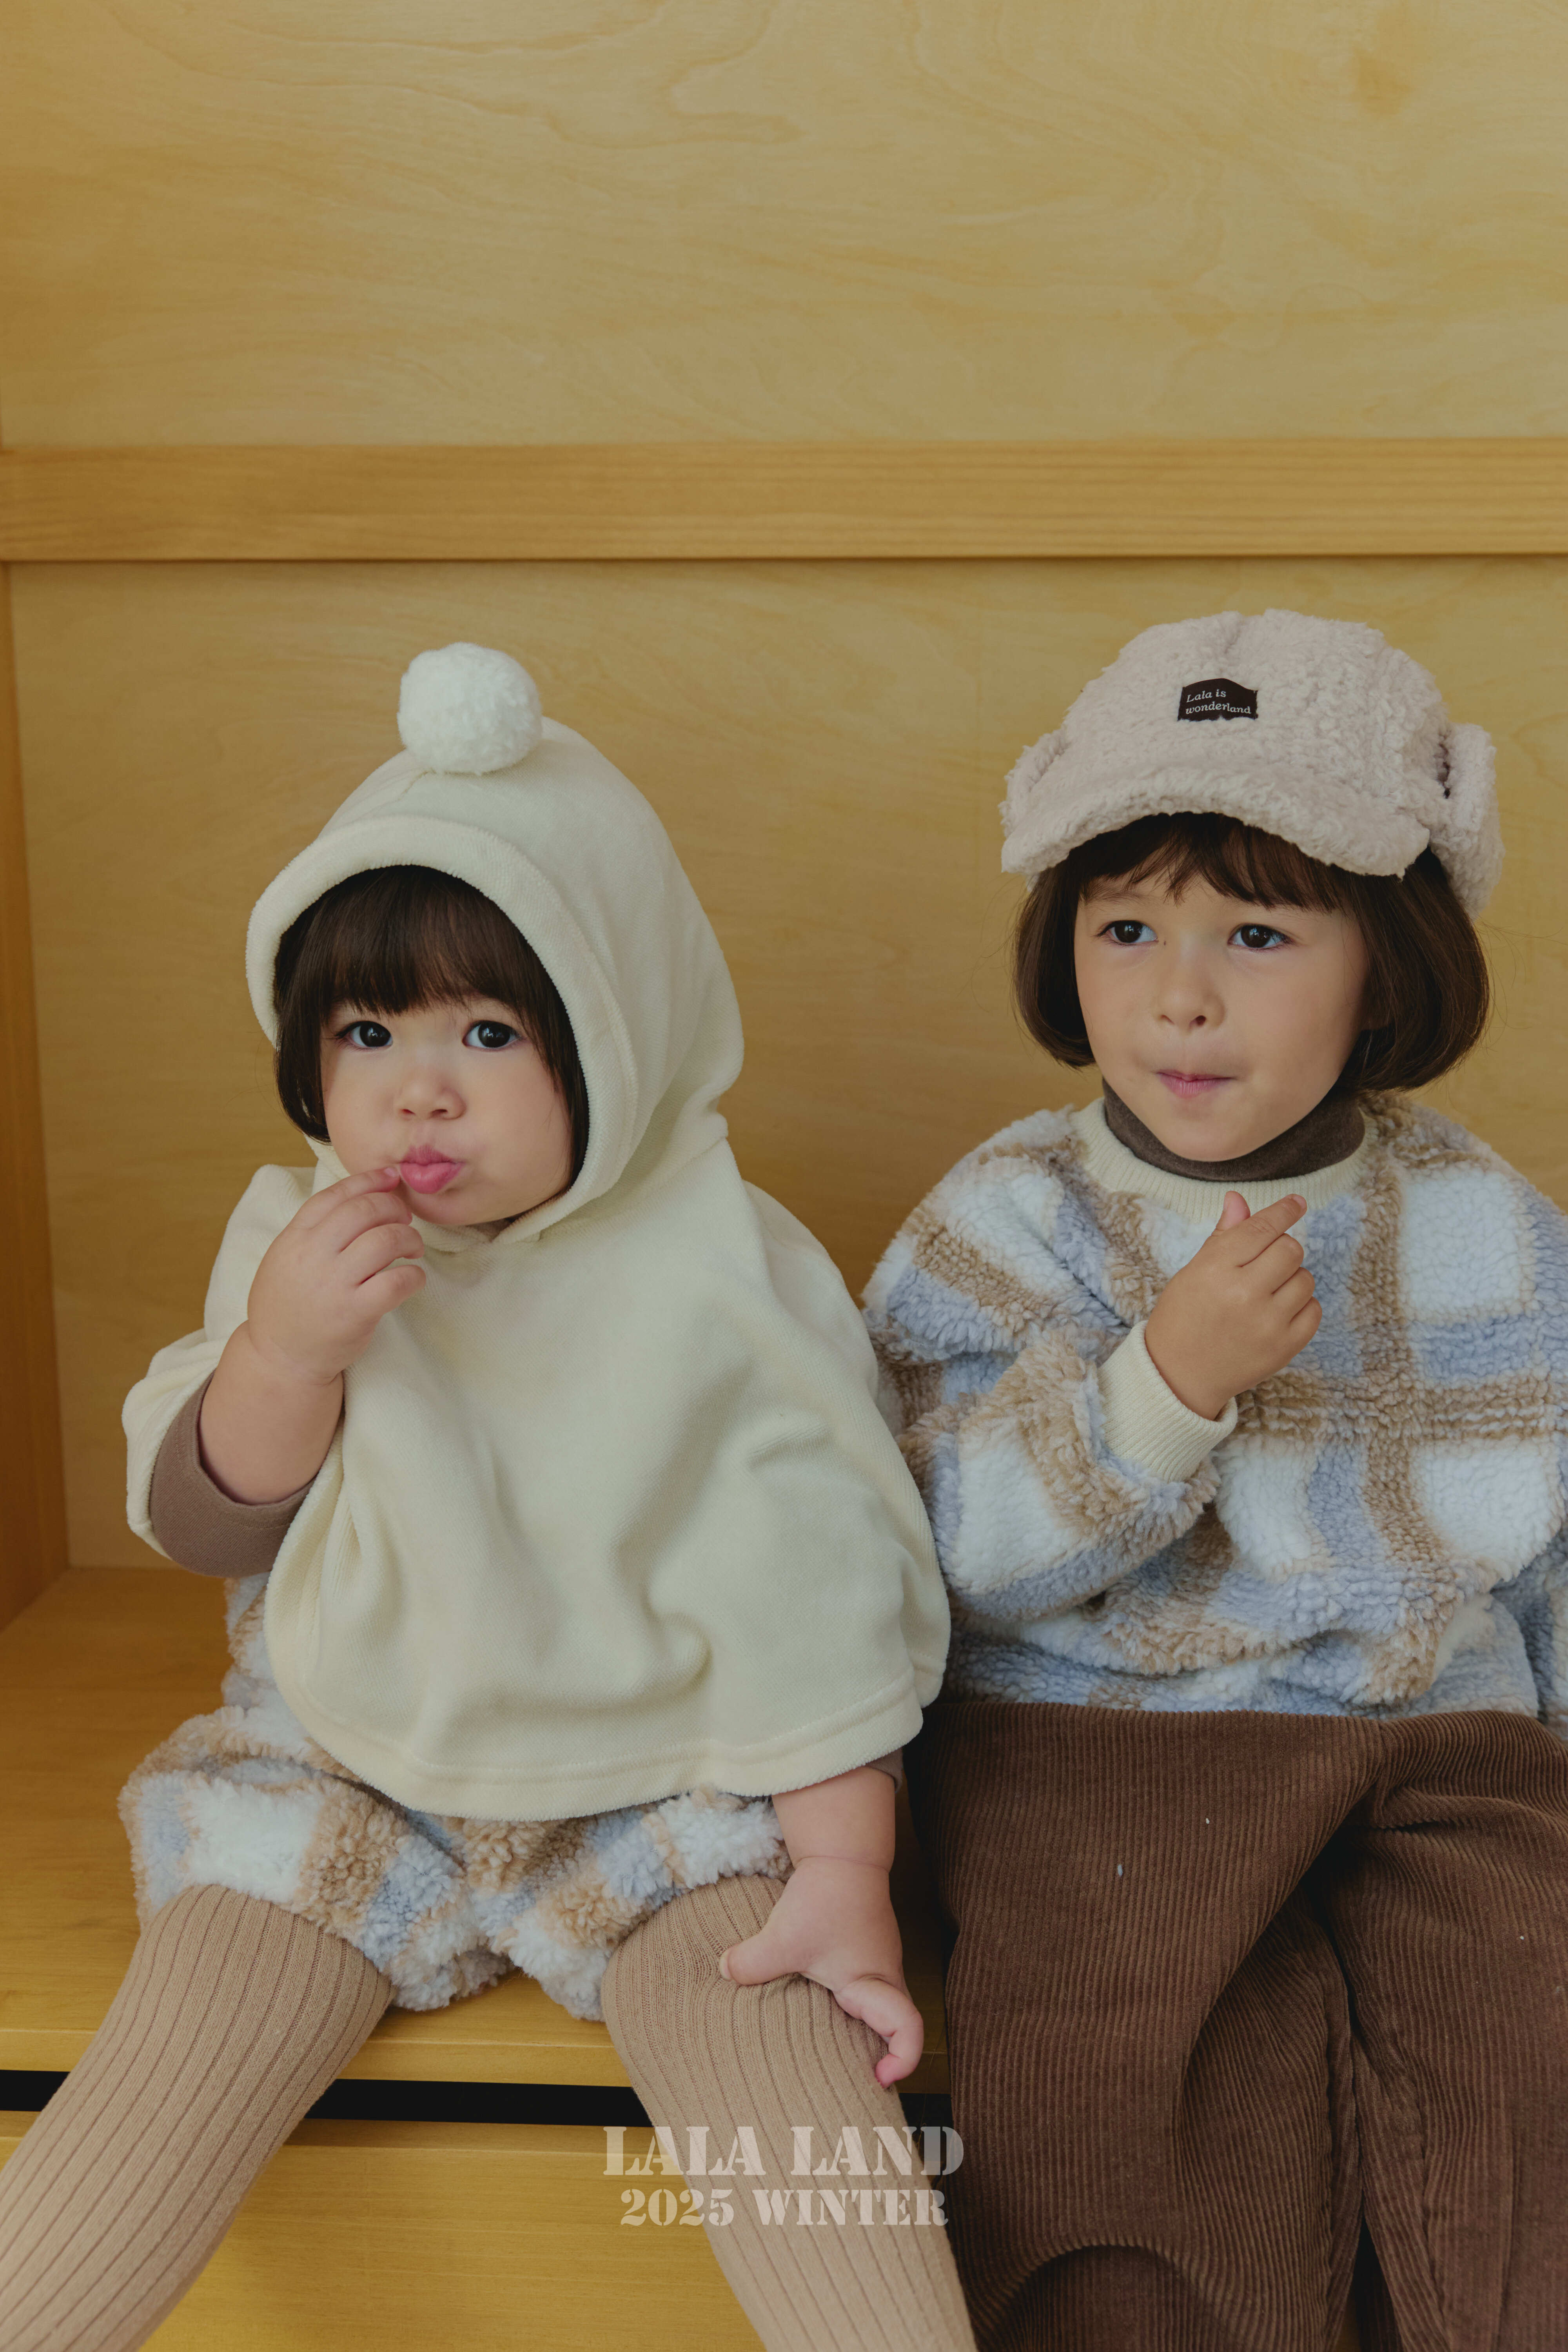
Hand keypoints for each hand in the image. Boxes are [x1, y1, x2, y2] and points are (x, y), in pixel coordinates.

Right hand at [244, 1165, 425, 1386]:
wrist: (280, 1358)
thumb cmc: (287, 1305)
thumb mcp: (285, 1257)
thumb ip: (315, 1229)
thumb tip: (360, 1196)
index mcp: (294, 1237)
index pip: (335, 1195)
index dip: (369, 1180)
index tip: (392, 1178)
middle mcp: (312, 1255)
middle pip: (365, 1210)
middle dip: (394, 1207)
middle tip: (405, 1219)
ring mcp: (334, 1283)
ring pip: (386, 1240)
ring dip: (410, 1239)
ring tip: (412, 1248)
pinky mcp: (355, 1312)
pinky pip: (397, 1281)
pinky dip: (414, 1275)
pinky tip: (413, 1278)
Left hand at [718, 1859, 923, 2087]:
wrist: (842, 1853)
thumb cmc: (825, 1897)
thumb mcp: (783, 1937)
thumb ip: (751, 1963)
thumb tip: (724, 1973)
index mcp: (874, 1984)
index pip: (908, 2030)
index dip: (904, 2061)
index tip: (878, 2077)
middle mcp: (885, 1978)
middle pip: (899, 2029)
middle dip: (883, 2056)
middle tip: (857, 2075)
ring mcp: (878, 1964)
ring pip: (883, 2009)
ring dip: (865, 2030)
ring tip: (832, 2048)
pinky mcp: (866, 1951)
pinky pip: (867, 1990)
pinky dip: (852, 2006)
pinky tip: (820, 2005)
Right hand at [1144, 1191, 1318, 1421]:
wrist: (1179, 1375)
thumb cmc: (1184, 1316)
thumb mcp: (1194, 1271)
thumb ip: (1223, 1236)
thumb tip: (1238, 1200)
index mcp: (1215, 1269)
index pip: (1262, 1228)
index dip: (1284, 1211)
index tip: (1297, 1203)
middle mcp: (1243, 1294)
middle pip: (1290, 1249)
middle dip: (1281, 1249)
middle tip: (1264, 1263)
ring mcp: (1267, 1323)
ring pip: (1305, 1279)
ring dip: (1291, 1278)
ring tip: (1267, 1291)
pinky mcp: (1284, 1347)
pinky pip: (1313, 1310)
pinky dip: (1301, 1305)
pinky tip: (1278, 1311)